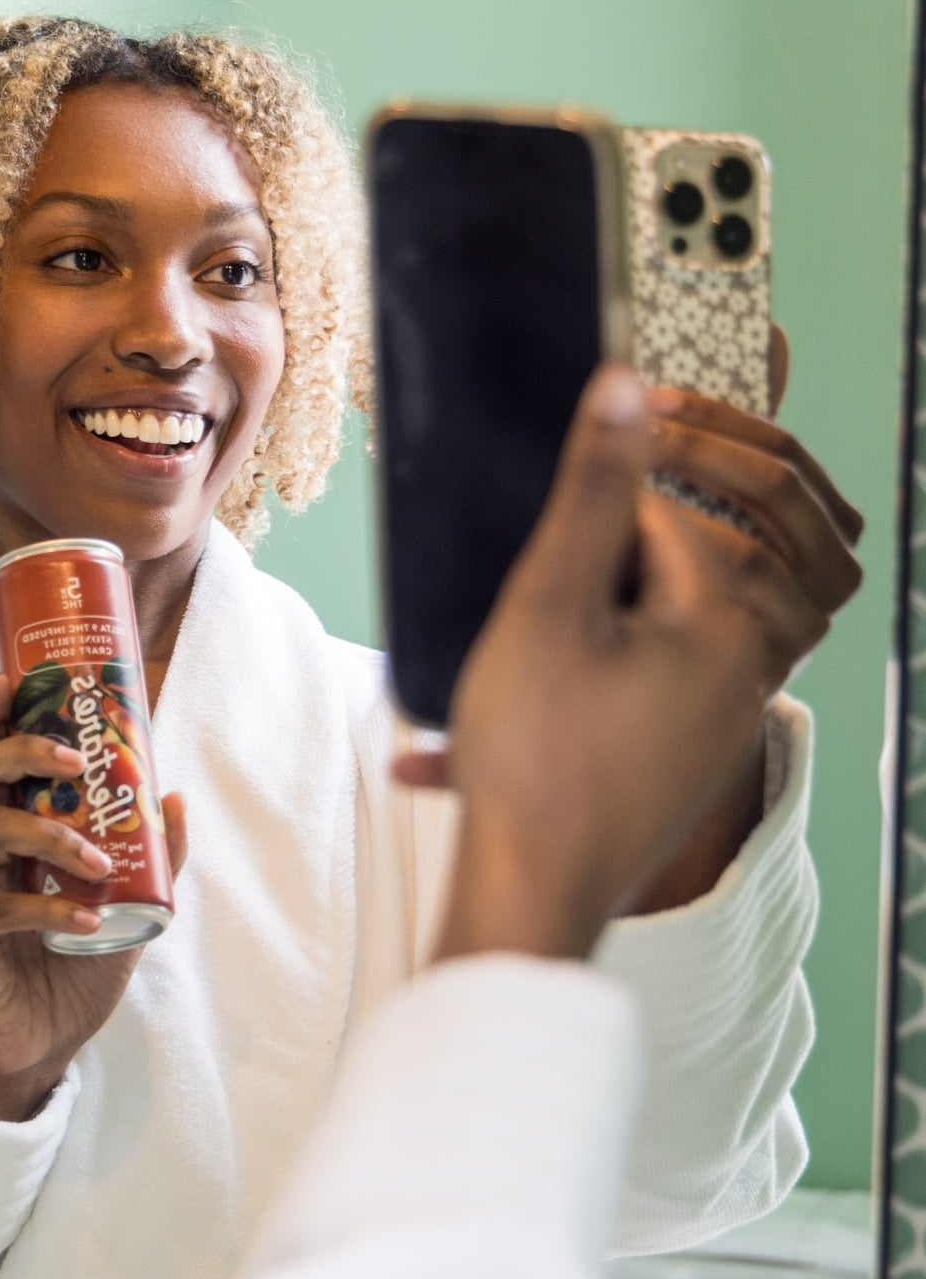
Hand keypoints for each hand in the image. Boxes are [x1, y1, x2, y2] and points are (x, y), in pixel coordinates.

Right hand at [0, 673, 188, 1120]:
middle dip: (19, 750)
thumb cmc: (72, 974)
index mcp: (14, 836)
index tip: (12, 677)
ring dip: (52, 835)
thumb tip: (176, 797)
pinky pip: (1, 906)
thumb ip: (154, 859)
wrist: (38, 1048)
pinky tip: (86, 917)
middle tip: (68, 756)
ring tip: (97, 859)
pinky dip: (49, 907)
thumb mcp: (130, 910)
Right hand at [401, 364, 811, 962]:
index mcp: (730, 624)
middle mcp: (749, 671)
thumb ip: (592, 492)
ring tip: (538, 636)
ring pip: (685, 624)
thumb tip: (623, 384)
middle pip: (696, 561)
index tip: (541, 527)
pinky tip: (530, 702)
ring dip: (615, 611)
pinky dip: (605, 673)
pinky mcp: (686, 762)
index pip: (671, 519)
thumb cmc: (537, 760)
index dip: (600, 506)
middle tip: (544, 579)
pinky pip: (664, 686)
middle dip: (620, 548)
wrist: (532, 894)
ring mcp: (722, 723)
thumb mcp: (550, 605)